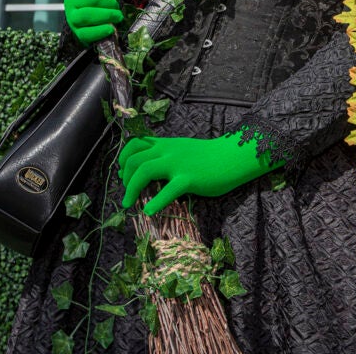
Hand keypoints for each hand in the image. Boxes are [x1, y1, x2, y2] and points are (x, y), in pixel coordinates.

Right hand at [64, 0, 122, 45]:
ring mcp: (72, 18)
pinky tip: (111, 28)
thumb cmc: (101, 2)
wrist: (96, 24)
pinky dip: (101, 30)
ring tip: (118, 17)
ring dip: (107, 15)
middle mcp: (69, 1)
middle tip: (118, 7)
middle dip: (111, 2)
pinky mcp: (77, 33)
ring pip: (87, 15)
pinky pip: (87, 32)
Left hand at [118, 134, 281, 214]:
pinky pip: (167, 190)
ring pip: (144, 170)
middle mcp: (168, 151)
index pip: (135, 144)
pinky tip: (149, 211)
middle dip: (124, 178)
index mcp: (166, 144)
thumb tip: (145, 169)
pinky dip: (155, 202)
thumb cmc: (208, 157)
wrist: (232, 155)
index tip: (123, 174)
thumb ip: (165, 155)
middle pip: (135, 159)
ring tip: (129, 204)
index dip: (124, 159)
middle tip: (126, 192)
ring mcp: (178, 164)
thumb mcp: (183, 149)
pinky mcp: (189, 178)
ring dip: (131, 189)